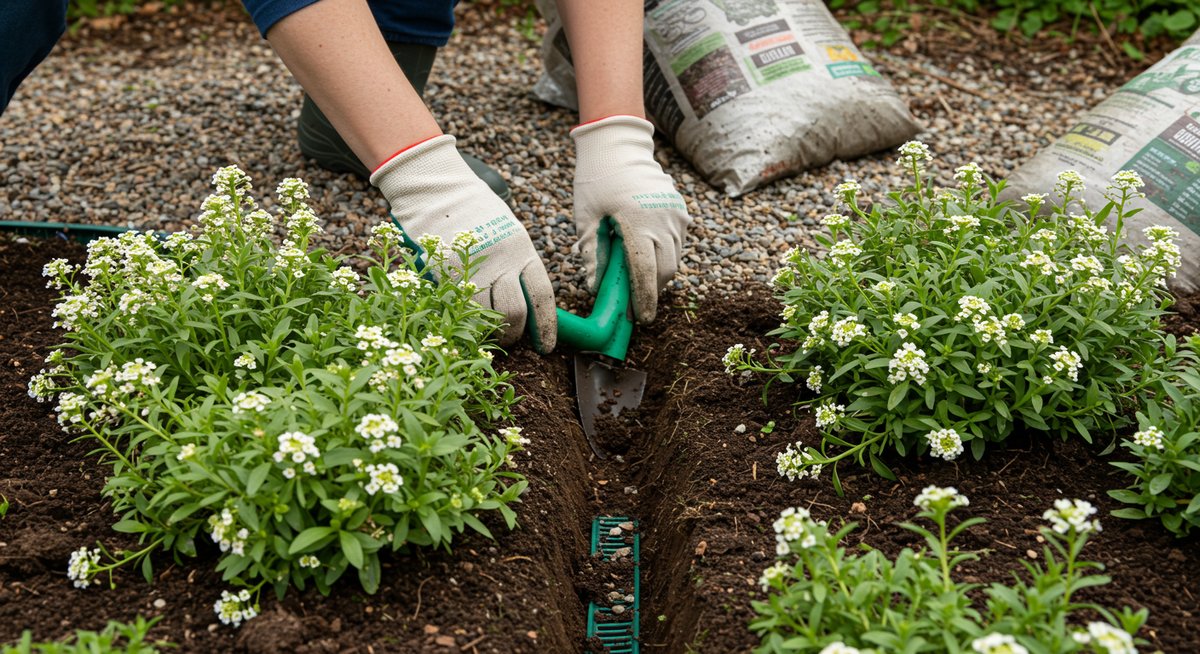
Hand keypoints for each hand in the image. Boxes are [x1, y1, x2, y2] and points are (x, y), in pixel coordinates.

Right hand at [370, 135, 556, 350]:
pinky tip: (466, 319)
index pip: (542, 295)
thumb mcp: (506, 230)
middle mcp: (503, 260)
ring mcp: (475, 268)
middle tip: (509, 339)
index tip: (547, 345)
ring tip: (486, 332)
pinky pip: (462, 307)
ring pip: (489, 315)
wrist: (437, 189)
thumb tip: (523, 296)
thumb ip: (516, 261)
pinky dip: (467, 319)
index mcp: (523, 249)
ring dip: (490, 331)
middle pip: (516, 312)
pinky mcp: (448, 273)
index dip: (546, 326)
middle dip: (514, 334)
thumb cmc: (473, 209)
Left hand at [571, 115, 690, 322]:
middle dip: (652, 292)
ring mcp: (676, 215)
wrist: (618, 145)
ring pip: (674, 259)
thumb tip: (594, 288)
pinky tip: (647, 257)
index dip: (644, 300)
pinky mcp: (680, 210)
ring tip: (639, 281)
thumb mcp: (586, 218)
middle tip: (636, 305)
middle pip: (665, 271)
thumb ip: (593, 254)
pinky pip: (678, 243)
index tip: (641, 319)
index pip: (645, 273)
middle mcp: (663, 220)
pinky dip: (665, 256)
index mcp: (637, 223)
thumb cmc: (596, 180)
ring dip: (659, 275)